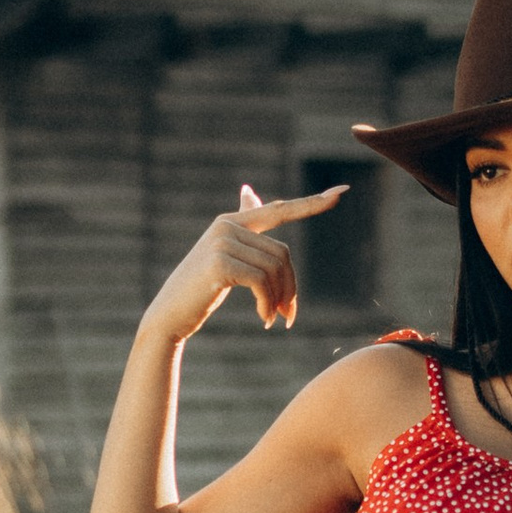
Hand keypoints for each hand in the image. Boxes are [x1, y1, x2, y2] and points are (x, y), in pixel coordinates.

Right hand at [149, 183, 346, 341]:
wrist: (169, 315)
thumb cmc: (200, 289)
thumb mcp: (223, 256)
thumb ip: (241, 229)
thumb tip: (249, 192)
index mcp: (232, 222)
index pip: (279, 210)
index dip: (312, 204)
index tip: (342, 191)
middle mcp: (227, 226)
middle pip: (282, 253)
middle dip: (290, 287)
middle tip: (288, 316)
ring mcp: (222, 242)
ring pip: (275, 268)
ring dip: (280, 299)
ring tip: (274, 319)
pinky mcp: (220, 263)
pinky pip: (262, 282)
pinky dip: (268, 304)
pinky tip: (264, 320)